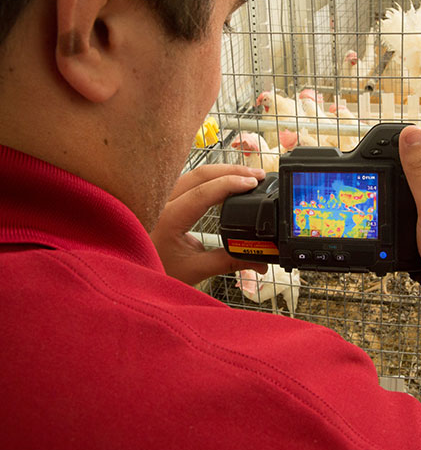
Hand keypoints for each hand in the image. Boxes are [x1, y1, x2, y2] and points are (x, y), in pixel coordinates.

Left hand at [150, 164, 268, 285]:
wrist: (130, 278)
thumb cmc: (155, 272)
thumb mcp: (195, 270)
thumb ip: (229, 262)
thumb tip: (260, 260)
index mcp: (167, 219)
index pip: (202, 192)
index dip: (230, 183)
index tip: (253, 182)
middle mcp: (160, 203)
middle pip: (199, 174)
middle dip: (232, 170)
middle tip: (258, 174)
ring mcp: (160, 198)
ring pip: (194, 173)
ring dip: (222, 171)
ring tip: (247, 175)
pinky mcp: (163, 199)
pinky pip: (188, 180)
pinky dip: (211, 177)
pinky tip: (225, 180)